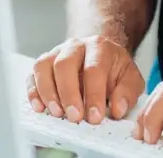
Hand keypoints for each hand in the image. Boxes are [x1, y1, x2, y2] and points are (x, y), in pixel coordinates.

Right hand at [28, 36, 146, 123]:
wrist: (99, 54)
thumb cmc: (113, 69)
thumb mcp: (130, 78)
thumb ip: (127, 93)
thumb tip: (117, 109)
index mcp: (99, 47)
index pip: (93, 69)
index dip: (93, 95)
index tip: (95, 117)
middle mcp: (75, 46)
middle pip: (64, 64)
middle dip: (68, 93)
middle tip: (74, 117)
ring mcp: (56, 53)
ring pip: (44, 66)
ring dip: (48, 92)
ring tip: (57, 113)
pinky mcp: (43, 64)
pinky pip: (32, 74)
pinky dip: (33, 92)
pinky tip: (39, 107)